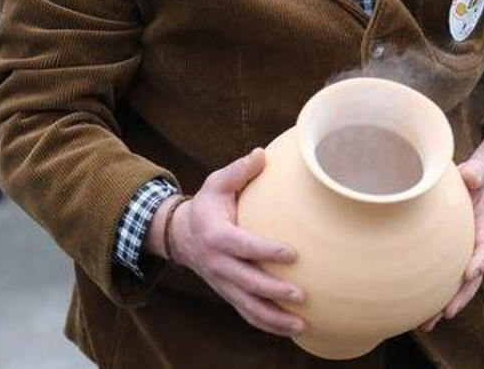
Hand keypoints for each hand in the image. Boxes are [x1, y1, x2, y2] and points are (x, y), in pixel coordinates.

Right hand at [164, 148, 304, 336]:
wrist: (181, 236)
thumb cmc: (207, 206)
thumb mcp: (216, 183)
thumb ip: (238, 171)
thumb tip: (261, 154)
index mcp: (217, 236)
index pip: (243, 246)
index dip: (266, 251)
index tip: (292, 253)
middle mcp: (218, 264)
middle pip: (247, 283)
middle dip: (274, 291)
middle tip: (301, 294)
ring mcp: (223, 283)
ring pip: (249, 307)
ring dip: (274, 319)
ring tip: (302, 325)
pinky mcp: (229, 294)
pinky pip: (248, 314)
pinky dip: (268, 325)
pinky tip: (292, 329)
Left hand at [420, 161, 483, 332]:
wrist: (473, 188)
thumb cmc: (473, 180)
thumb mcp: (477, 173)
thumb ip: (476, 174)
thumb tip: (470, 175)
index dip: (480, 259)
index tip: (471, 271)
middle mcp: (476, 247)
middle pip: (472, 277)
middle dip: (460, 296)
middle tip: (447, 312)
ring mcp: (464, 256)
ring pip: (457, 287)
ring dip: (444, 306)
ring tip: (428, 324)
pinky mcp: (450, 261)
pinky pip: (444, 283)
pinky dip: (433, 300)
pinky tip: (417, 316)